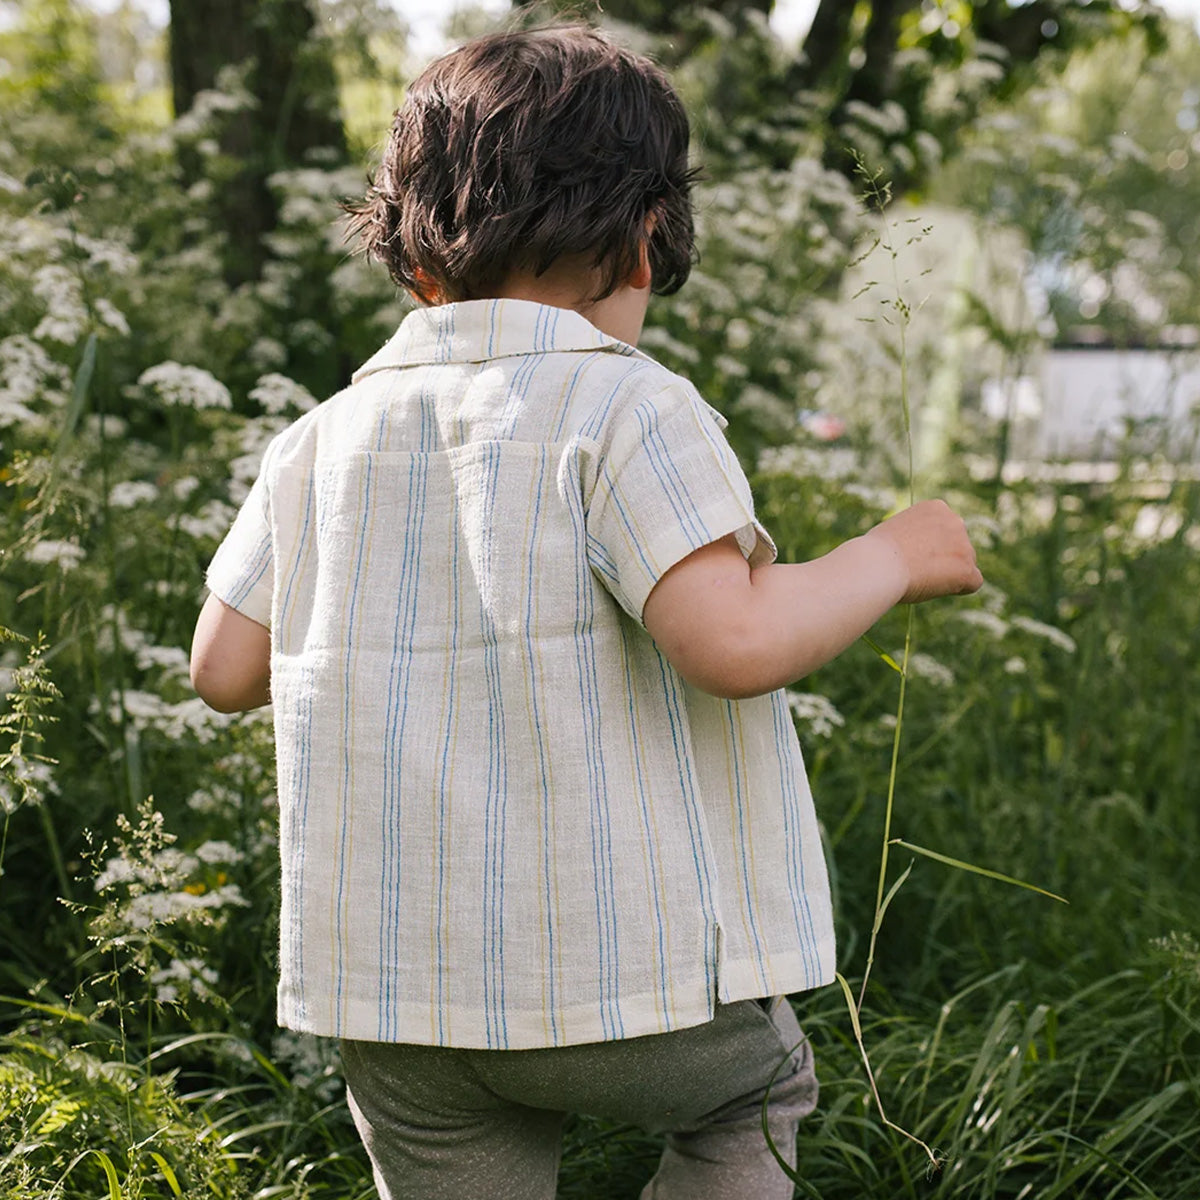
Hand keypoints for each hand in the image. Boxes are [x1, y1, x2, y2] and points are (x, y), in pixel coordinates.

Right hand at [865, 499, 983, 604]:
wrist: (878, 564)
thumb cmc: (874, 552)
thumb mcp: (895, 533)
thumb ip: (915, 538)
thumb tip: (919, 554)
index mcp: (936, 508)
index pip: (944, 531)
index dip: (929, 548)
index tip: (911, 555)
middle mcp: (955, 521)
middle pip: (958, 546)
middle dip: (943, 560)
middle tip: (915, 570)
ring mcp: (964, 545)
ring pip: (965, 565)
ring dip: (948, 575)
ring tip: (919, 578)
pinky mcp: (966, 569)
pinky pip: (973, 583)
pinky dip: (958, 589)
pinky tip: (935, 588)